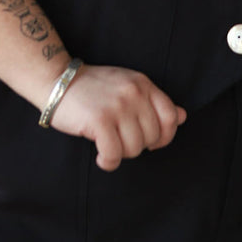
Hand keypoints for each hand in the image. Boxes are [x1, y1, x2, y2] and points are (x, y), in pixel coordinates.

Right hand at [50, 64, 186, 171]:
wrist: (58, 80)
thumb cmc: (94, 87)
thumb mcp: (128, 86)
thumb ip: (154, 101)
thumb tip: (182, 116)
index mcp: (143, 84)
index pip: (171, 117)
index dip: (164, 136)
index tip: (149, 141)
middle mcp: (134, 93)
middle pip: (152, 137)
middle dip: (137, 146)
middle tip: (119, 139)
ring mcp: (118, 106)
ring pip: (135, 149)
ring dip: (121, 154)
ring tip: (108, 144)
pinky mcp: (100, 120)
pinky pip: (114, 155)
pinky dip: (108, 162)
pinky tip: (101, 156)